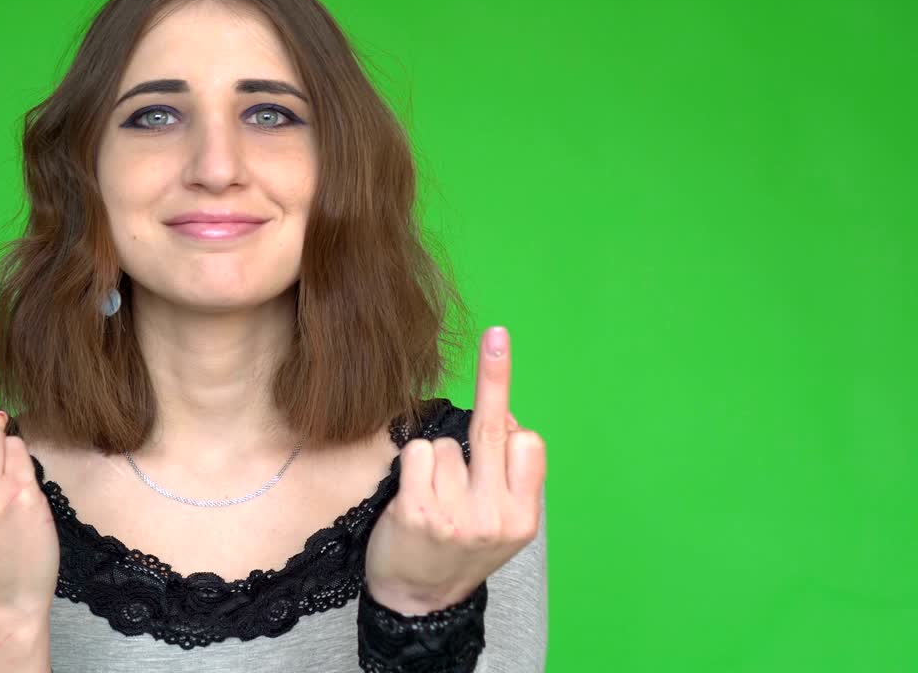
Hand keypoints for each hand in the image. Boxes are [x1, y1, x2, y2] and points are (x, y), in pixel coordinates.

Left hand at [364, 326, 546, 614]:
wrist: (420, 603)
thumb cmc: (459, 551)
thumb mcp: (502, 525)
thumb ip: (508, 478)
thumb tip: (501, 418)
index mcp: (523, 517)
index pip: (526, 442)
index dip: (508, 424)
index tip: (503, 378)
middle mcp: (495, 516)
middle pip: (492, 428)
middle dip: (497, 375)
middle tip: (498, 335)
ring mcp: (456, 515)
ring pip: (445, 444)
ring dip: (436, 461)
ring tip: (433, 499)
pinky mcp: (418, 511)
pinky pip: (417, 453)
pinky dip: (412, 465)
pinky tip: (412, 495)